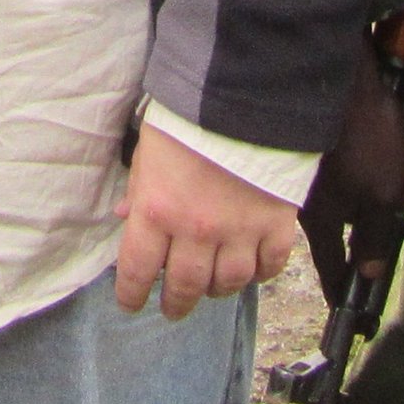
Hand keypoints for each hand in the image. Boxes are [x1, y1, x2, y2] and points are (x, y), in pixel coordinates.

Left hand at [117, 123, 299, 318]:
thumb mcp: (149, 149)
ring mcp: (239, 232)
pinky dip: (260, 274)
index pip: (137, 271)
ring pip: (228, 283)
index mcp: (157, 210)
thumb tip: (126, 217)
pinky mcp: (276, 225)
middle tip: (172, 308)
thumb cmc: (188, 117)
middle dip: (175, 303)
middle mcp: (196, 231)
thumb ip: (140, 189)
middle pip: (184, 287)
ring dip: (216, 290)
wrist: (245, 95)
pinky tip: (252, 270)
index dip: (132, 294)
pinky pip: (270, 267)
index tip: (132, 304)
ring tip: (210, 288)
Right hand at [299, 46, 403, 306]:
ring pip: (357, 194)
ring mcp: (317, 169)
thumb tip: (370, 275)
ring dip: (389, 189)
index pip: (332, 268)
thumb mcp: (381, 193)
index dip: (344, 293)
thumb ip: (376, 236)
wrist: (337, 66)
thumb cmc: (363, 135)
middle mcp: (313, 197)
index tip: (350, 319)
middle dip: (383, 223)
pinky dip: (382, 164)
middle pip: (351, 227)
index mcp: (322, 218)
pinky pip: (357, 167)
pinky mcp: (325, 141)